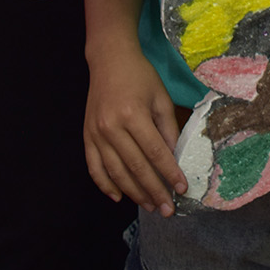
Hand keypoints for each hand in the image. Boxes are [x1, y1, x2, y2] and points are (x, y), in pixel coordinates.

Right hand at [85, 47, 185, 216]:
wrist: (109, 59)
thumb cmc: (139, 76)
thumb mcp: (160, 97)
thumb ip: (168, 128)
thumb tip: (175, 159)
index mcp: (133, 114)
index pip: (155, 152)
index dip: (169, 173)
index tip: (182, 189)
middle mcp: (112, 127)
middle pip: (136, 167)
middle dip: (154, 191)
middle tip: (168, 209)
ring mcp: (96, 133)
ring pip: (116, 173)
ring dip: (134, 193)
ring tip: (151, 206)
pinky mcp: (87, 136)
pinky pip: (94, 167)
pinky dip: (105, 185)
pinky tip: (119, 197)